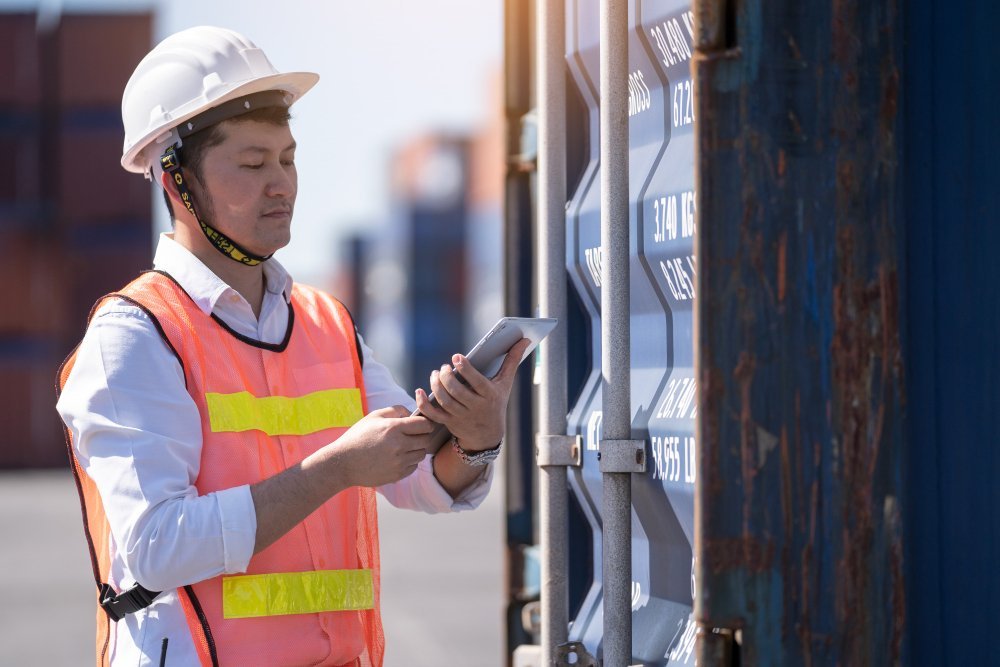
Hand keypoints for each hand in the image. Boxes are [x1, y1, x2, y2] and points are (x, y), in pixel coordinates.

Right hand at [330, 405, 432, 486]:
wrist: (343, 462)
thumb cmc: (358, 437)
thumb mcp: (374, 417)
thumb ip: (395, 410)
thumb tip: (410, 412)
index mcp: (393, 428)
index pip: (424, 424)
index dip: (425, 423)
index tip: (421, 424)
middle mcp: (399, 445)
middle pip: (426, 439)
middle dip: (422, 435)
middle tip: (413, 435)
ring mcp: (399, 462)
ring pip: (421, 454)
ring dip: (416, 449)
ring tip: (404, 447)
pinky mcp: (397, 475)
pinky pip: (413, 466)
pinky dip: (409, 462)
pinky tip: (398, 457)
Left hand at [414, 338, 531, 451]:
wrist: (487, 435)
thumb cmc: (496, 402)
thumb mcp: (505, 383)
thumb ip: (512, 360)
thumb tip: (525, 339)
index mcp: (489, 396)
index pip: (476, 382)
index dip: (465, 369)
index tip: (456, 357)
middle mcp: (475, 408)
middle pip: (456, 391)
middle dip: (447, 377)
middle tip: (444, 367)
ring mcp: (460, 417)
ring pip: (444, 400)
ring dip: (436, 385)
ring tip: (436, 373)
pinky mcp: (448, 423)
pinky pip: (433, 414)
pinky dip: (423, 403)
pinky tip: (419, 390)